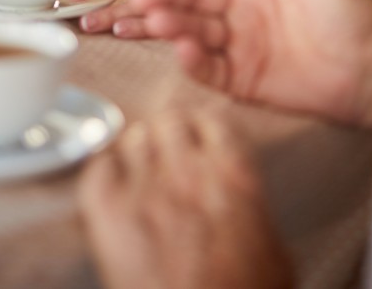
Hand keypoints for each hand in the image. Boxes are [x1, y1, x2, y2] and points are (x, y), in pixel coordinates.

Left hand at [77, 110, 292, 288]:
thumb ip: (252, 208)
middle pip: (169, 120)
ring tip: (139, 173)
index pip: (212, 119)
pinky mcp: (108, 214)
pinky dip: (104, 174)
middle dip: (168, 136)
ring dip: (137, 153)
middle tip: (166, 154)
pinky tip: (112, 190)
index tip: (198, 137)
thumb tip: (243, 201)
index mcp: (234, 175)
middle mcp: (188, 171)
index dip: (202, 129)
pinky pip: (99, 168)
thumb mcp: (273, 251)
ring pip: (133, 138)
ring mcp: (145, 190)